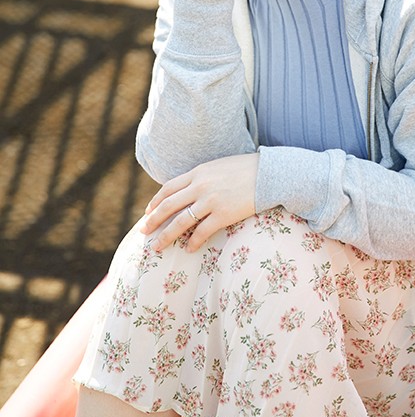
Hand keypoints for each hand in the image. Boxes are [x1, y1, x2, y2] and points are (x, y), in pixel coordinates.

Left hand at [138, 153, 258, 252]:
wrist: (269, 174)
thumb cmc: (246, 169)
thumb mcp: (218, 167)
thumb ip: (202, 177)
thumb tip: (190, 188)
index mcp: (198, 172)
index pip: (168, 188)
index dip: (155, 202)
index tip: (148, 212)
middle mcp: (200, 186)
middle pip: (169, 206)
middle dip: (153, 221)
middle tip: (144, 232)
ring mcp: (211, 201)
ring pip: (180, 222)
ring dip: (166, 236)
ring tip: (157, 247)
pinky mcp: (223, 214)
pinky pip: (202, 232)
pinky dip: (193, 242)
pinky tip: (188, 249)